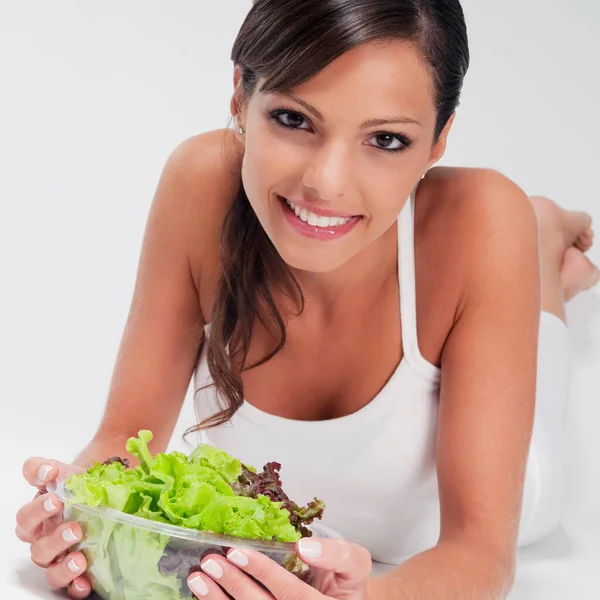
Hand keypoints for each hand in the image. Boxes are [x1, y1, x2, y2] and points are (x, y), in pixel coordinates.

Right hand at [16, 457, 90, 597]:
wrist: (108, 496)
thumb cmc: (82, 487)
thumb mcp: (69, 473)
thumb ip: (52, 469)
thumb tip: (46, 470)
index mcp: (39, 516)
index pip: (27, 516)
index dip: (37, 510)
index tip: (55, 499)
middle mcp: (44, 538)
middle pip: (36, 545)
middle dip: (53, 538)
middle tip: (74, 528)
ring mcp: (58, 556)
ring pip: (49, 568)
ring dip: (62, 566)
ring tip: (79, 559)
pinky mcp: (75, 572)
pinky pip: (69, 586)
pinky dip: (74, 586)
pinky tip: (84, 582)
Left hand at [186, 538, 370, 599]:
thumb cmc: (346, 585)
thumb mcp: (355, 564)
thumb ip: (337, 554)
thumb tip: (304, 547)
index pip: (291, 594)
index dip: (263, 573)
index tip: (238, 552)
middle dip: (234, 585)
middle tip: (211, 562)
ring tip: (199, 579)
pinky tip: (206, 597)